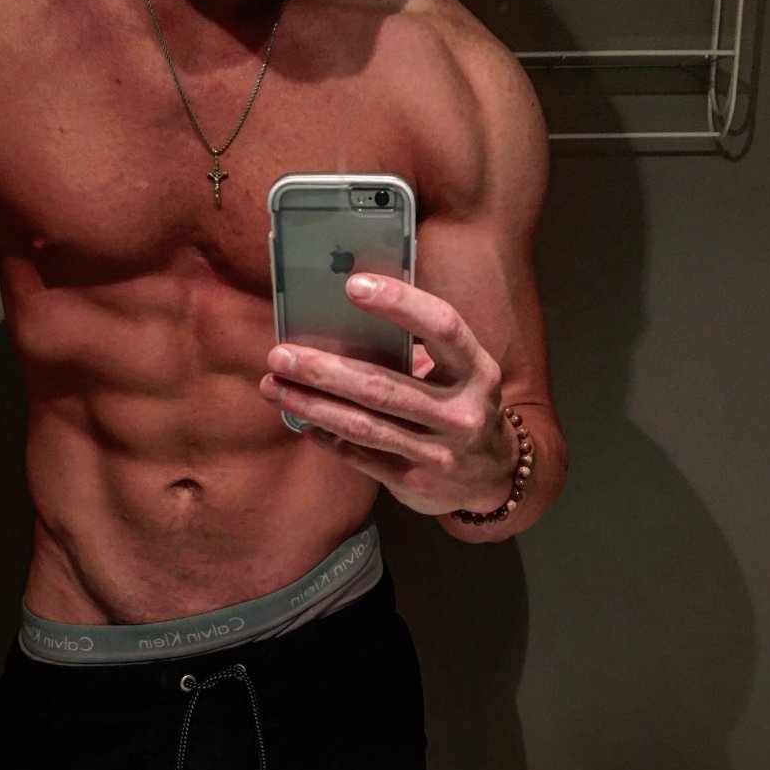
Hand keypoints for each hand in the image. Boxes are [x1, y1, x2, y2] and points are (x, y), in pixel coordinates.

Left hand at [259, 273, 517, 515]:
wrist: (496, 478)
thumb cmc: (464, 406)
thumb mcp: (462, 375)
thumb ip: (420, 351)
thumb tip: (346, 320)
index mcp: (477, 371)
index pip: (442, 328)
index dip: (400, 304)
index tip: (353, 286)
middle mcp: (461, 412)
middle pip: (383, 386)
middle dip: (325, 370)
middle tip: (280, 354)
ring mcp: (439, 453)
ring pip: (364, 426)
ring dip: (312, 405)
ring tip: (274, 386)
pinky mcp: (416, 483)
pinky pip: (362, 457)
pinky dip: (328, 438)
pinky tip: (301, 422)